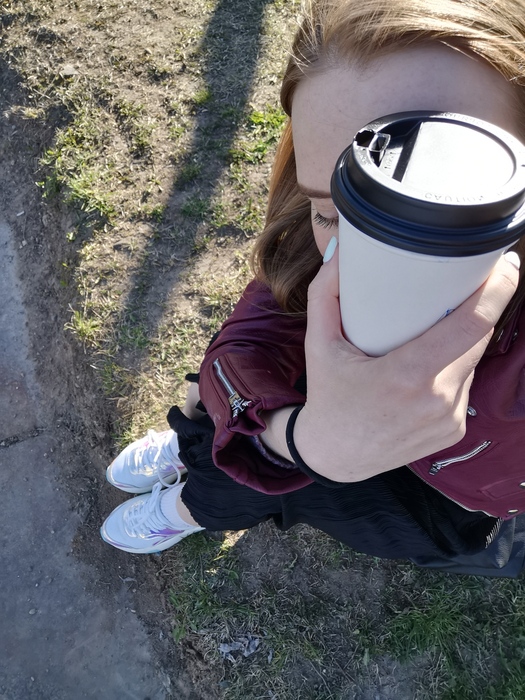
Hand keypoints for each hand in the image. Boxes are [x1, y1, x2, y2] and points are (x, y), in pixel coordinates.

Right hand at [292, 246, 519, 481]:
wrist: (334, 456)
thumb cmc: (328, 398)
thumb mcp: (318, 344)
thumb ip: (325, 294)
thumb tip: (339, 252)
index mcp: (409, 376)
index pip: (473, 324)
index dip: (498, 290)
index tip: (504, 263)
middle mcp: (438, 400)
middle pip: (479, 338)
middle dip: (480, 306)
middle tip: (466, 281)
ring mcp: (450, 419)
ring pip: (473, 361)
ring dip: (464, 338)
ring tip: (438, 325)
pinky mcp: (455, 430)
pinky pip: (465, 384)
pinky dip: (454, 368)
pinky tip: (430, 366)